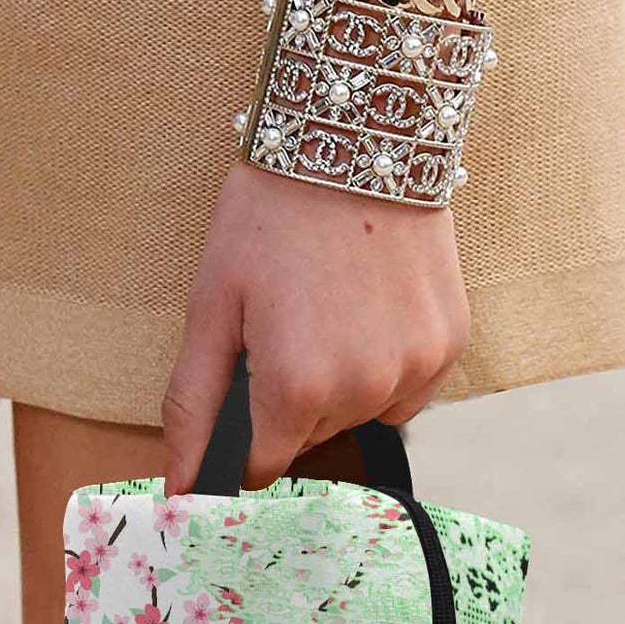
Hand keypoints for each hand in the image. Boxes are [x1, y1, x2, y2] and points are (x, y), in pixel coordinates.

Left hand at [161, 163, 470, 494]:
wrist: (353, 136)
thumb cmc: (268, 219)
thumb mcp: (211, 311)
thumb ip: (191, 408)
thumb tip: (176, 487)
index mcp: (296, 391)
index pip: (263, 465)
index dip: (246, 432)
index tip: (248, 384)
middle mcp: (362, 392)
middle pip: (310, 437)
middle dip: (290, 399)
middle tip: (286, 323)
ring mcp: (414, 369)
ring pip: (359, 415)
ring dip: (340, 384)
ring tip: (328, 310)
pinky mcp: (449, 344)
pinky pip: (407, 390)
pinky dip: (386, 366)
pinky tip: (369, 312)